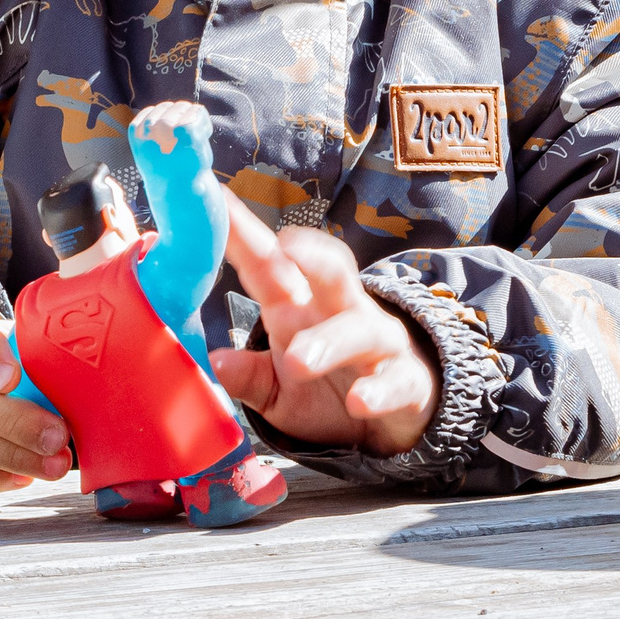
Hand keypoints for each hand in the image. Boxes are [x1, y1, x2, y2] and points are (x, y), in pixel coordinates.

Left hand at [210, 198, 440, 454]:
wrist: (389, 419)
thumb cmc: (323, 389)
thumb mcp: (276, 389)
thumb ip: (250, 376)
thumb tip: (215, 362)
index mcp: (298, 308)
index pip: (269, 264)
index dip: (244, 232)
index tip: (217, 199)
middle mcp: (339, 314)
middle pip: (332, 271)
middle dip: (313, 254)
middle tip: (286, 246)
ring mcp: (376, 345)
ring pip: (360, 328)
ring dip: (330, 341)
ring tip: (298, 360)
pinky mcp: (404, 380)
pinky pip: (394, 381)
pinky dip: (378, 390)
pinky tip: (360, 402)